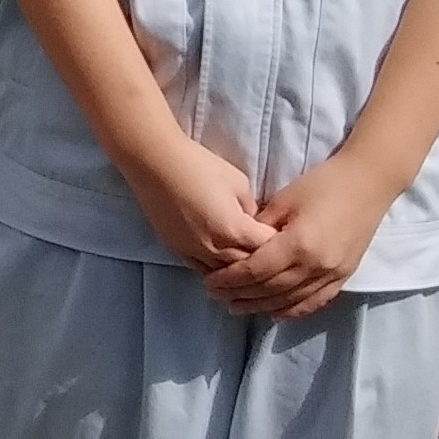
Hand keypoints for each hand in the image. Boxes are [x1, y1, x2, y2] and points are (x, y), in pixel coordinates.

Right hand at [125, 139, 271, 276]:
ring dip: (237, 270)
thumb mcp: (238, 182)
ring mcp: (193, 252)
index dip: (278, 245)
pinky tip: (222, 265)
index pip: (268, 250)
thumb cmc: (198, 165)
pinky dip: (216, 270)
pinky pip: (202, 270)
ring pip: (224, 276)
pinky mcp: (176, 250)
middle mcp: (214, 248)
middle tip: (271, 255)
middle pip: (248, 268)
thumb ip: (251, 208)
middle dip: (261, 262)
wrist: (154, 162)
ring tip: (248, 264)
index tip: (284, 238)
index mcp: (234, 230)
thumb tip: (253, 221)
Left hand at [206, 151, 395, 319]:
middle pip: (271, 289)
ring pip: (291, 300)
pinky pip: (316, 301)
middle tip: (218, 296)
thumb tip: (240, 244)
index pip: (256, 270)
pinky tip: (276, 313)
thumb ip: (260, 226)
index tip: (211, 282)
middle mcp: (316, 265)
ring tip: (239, 307)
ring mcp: (333, 274)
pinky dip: (294, 310)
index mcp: (298, 244)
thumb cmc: (322, 184)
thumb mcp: (284, 200)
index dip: (231, 279)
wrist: (368, 183)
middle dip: (241, 295)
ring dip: (263, 306)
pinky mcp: (345, 276)